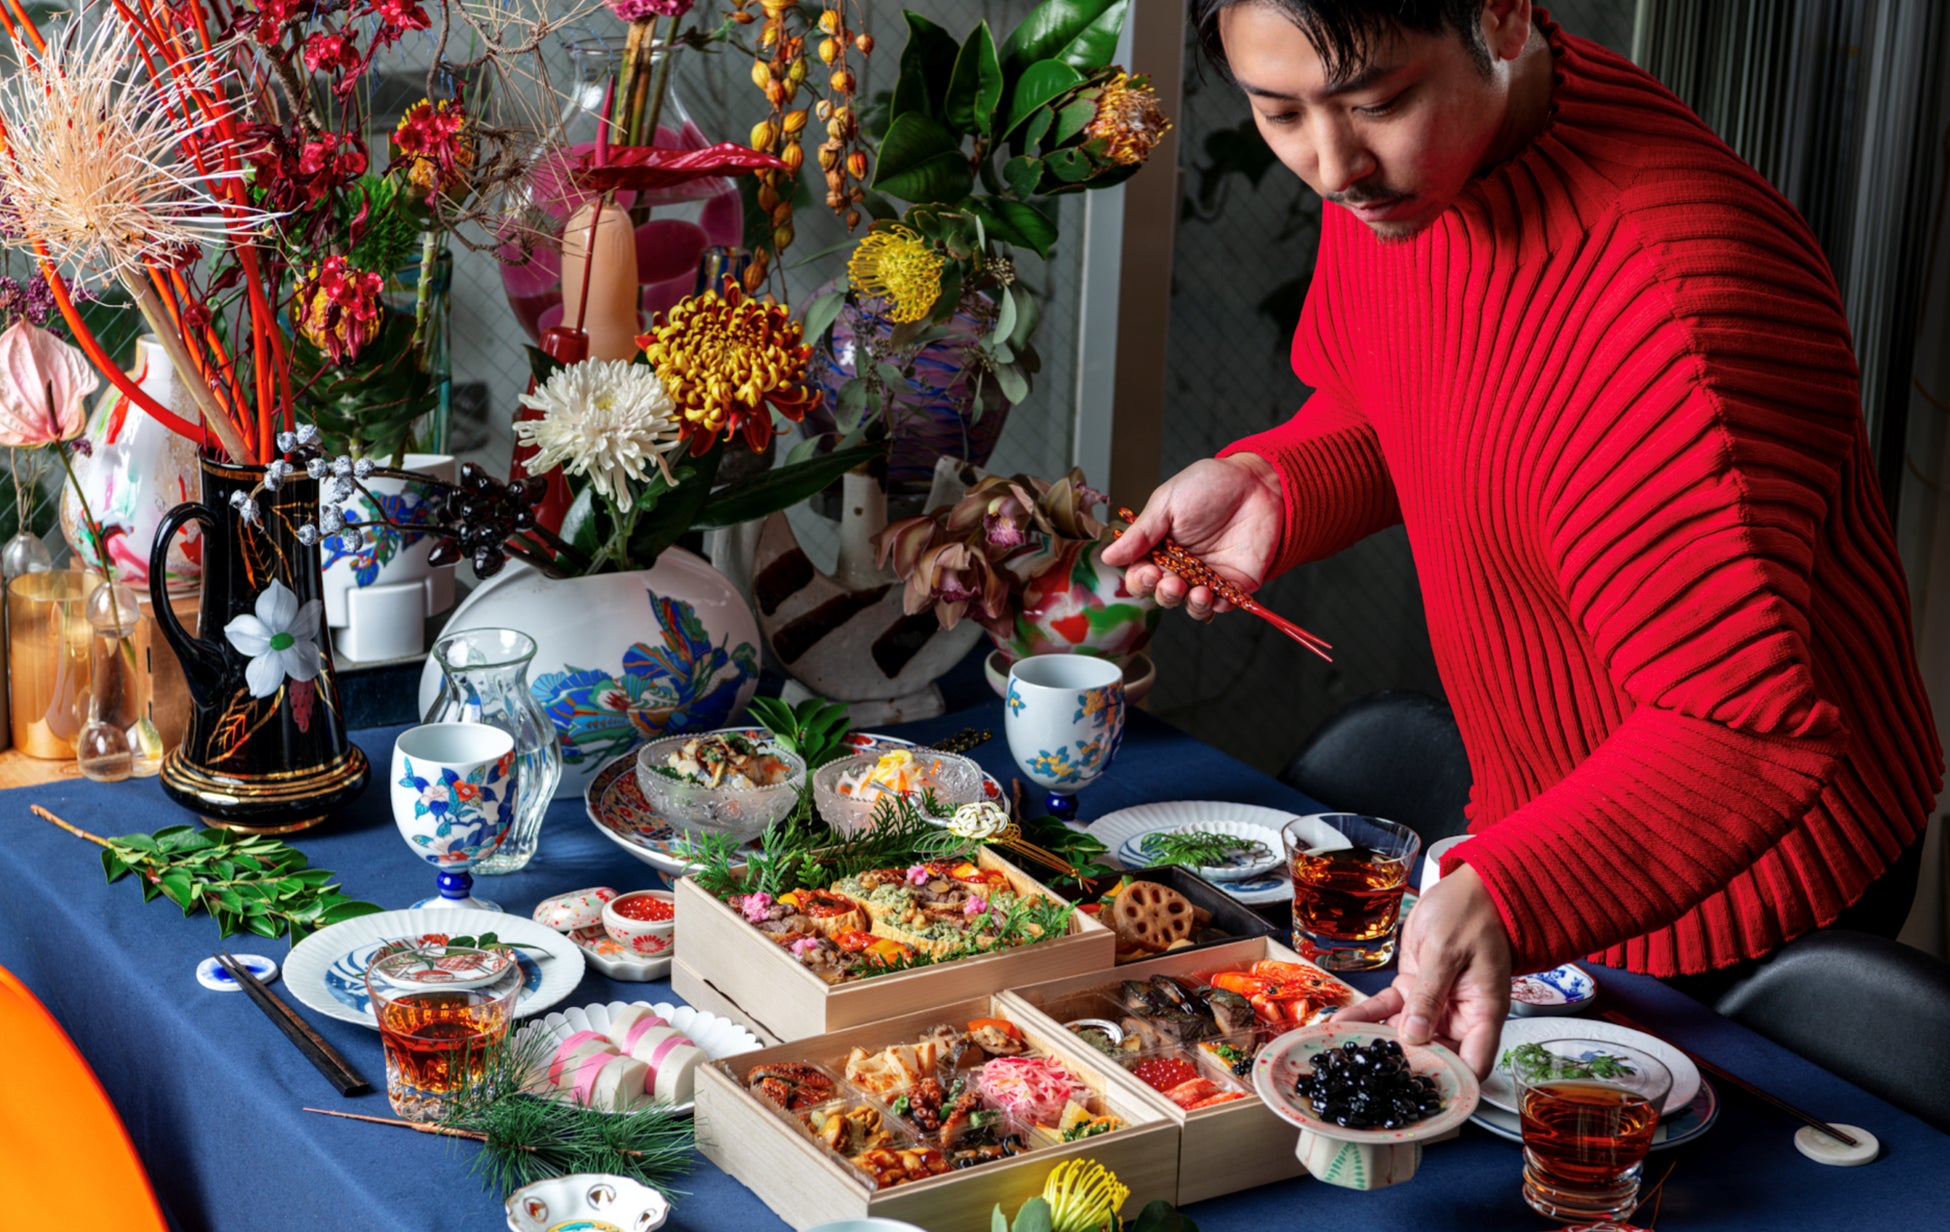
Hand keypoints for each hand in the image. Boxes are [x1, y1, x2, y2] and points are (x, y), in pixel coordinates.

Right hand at [1098, 454, 1282, 620]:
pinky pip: (1224, 604)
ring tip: (1197, 593)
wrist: (1257, 481)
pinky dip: (1219, 606)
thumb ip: (1142, 533)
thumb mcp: (1167, 502)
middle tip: (1172, 583)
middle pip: (1164, 595)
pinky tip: (1217, 595)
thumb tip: (1108, 556)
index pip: (1141, 575)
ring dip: (1191, 605)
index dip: (1140, 581)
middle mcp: (1182, 566)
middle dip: (1165, 595)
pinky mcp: (1236, 582)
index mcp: (1160, 547)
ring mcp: (1209, 576)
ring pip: (1192, 606)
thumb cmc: (1210, 484)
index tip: (1148, 572)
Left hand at [1336, 865, 1511, 1077]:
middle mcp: (1459, 1017)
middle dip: (1402, 1067)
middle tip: (1369, 1078)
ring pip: (1403, 1035)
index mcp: (1482, 1014)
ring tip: (1344, 1052)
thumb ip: (1429, 995)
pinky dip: (1366, 1016)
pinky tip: (1342, 1023)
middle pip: (1434, 1056)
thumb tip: (1415, 1035)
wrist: (1466, 889)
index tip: (1419, 1094)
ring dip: (1376, 1043)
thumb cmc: (1472, 914)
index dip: (1451, 1084)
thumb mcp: (1447, 952)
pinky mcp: (1413, 991)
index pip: (1473, 1064)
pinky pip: (1388, 1010)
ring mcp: (1435, 1006)